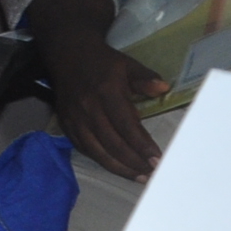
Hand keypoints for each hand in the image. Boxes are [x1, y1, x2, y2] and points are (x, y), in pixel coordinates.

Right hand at [32, 0, 165, 180]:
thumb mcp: (127, 64)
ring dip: (118, 167)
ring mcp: (75, 117)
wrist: (67, 53)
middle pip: (112, 143)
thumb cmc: (102, 61)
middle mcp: (88, 108)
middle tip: (152, 173)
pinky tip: (115, 166)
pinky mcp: (66, 123)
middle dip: (133, 161)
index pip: (126, 125)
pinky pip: (83, 147)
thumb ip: (145, 78)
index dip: (142, 145)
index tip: (157, 159)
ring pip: (96, 150)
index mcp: (106, 92)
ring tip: (138, 176)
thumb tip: (164, 89)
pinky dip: (100, 159)